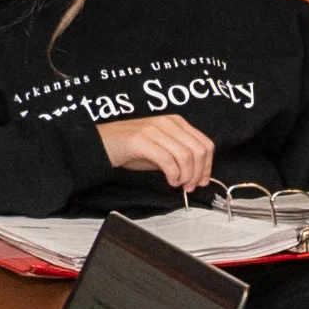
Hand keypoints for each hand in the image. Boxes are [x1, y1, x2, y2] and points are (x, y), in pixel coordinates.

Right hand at [94, 111, 216, 194]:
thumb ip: (179, 156)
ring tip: (178, 184)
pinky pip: (167, 160)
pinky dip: (173, 174)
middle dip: (198, 173)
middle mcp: (167, 123)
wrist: (100, 144)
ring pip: (185, 156)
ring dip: (186, 176)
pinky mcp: (141, 140)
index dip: (208, 165)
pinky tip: (170, 180)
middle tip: (190, 186)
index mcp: (175, 122)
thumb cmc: (129, 148)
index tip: (203, 180)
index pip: (205, 143)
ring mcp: (154, 130)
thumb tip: (198, 173)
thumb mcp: (160, 149)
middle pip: (198, 150)